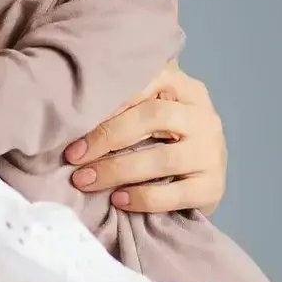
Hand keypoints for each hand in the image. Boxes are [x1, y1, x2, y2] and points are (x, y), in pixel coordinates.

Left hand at [64, 62, 226, 215]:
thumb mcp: (152, 113)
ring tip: (85, 181)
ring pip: (162, 158)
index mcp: (186, 89)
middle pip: (154, 117)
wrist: (202, 181)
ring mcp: (212, 152)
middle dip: (107, 136)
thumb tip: (67, 102)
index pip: (149, 81)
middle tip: (73, 155)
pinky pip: (175, 194)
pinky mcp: (213, 186)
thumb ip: (126, 102)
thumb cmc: (164, 141)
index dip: (110, 99)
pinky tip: (118, 200)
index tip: (75, 118)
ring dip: (117, 170)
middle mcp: (204, 116)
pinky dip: (142, 198)